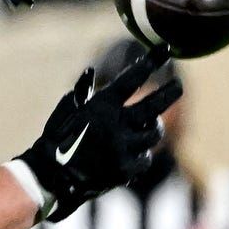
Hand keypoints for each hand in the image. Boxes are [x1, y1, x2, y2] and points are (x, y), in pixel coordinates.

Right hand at [15, 46, 180, 221]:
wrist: (50, 178)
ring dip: (153, 126)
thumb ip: (81, 92)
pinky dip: (142, 153)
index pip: (132, 79)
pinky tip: (136, 151)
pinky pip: (146, 157)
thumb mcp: (65, 111)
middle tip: (177, 86)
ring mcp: (122, 148)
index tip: (165, 50)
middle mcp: (115, 125)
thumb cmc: (56, 140)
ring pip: (153, 132)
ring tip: (149, 124)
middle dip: (169, 92)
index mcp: (101, 106)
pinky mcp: (125, 169)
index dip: (151, 62)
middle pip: (153, 105)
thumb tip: (91, 72)